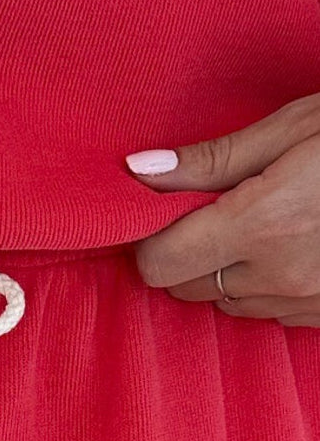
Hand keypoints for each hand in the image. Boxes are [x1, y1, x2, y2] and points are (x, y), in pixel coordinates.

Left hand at [123, 93, 319, 325]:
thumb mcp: (294, 127)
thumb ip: (212, 160)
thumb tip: (138, 173)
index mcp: (263, 223)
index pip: (159, 263)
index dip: (150, 237)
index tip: (163, 209)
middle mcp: (282, 275)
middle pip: (186, 288)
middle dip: (184, 252)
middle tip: (211, 209)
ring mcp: (310, 301)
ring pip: (228, 303)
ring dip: (226, 270)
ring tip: (261, 222)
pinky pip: (272, 313)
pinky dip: (267, 285)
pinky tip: (294, 244)